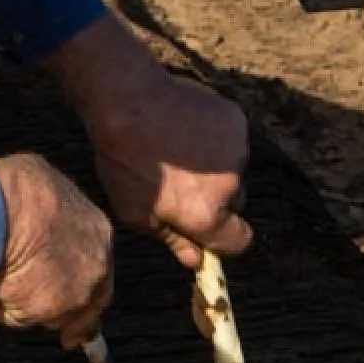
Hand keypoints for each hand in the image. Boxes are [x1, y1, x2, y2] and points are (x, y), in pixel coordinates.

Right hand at [0, 153, 113, 348]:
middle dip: (68, 310)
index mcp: (98, 230)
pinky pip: (20, 316)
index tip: (67, 290)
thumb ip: (50, 209)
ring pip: (53, 312)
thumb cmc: (15, 189)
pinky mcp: (49, 310)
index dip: (79, 278)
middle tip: (51, 323)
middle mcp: (96, 264)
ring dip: (30, 305)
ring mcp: (76, 291)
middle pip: (88, 299)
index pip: (96, 263)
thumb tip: (36, 211)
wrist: (1, 208)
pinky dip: (4, 307)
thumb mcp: (44, 183)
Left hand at [42, 15, 251, 265]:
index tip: (207, 230)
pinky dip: (215, 139)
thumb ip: (173, 239)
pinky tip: (185, 129)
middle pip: (236, 203)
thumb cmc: (124, 161)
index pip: (239, 242)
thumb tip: (196, 260)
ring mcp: (237, 149)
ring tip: (178, 152)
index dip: (223, 239)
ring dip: (215, 167)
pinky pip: (232, 140)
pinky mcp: (236, 120)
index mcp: (206, 214)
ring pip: (234, 170)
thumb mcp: (135, 212)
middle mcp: (231, 184)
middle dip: (216, 199)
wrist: (127, 102)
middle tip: (181, 182)